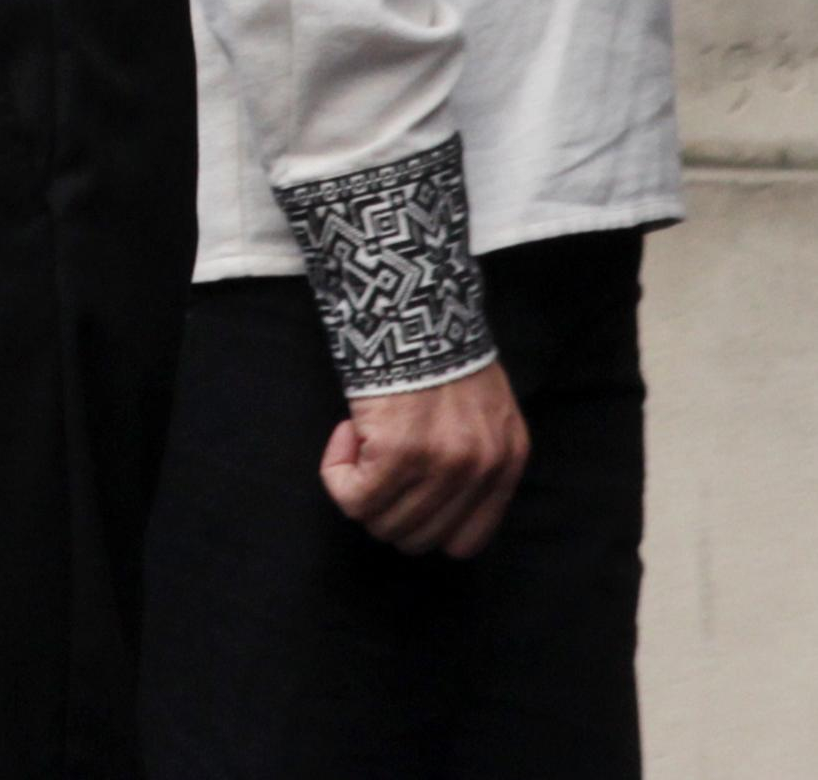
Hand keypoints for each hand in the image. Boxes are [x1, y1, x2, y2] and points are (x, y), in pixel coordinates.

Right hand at [323, 359, 529, 557]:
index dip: (422, 525)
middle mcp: (480, 471)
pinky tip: (346, 432)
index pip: (464, 542)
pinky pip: (353, 496)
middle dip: (384, 507)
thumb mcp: (483, 411)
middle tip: (370, 460)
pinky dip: (337, 470)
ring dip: (358, 485)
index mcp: (506, 463)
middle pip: (417, 538)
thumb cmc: (437, 348)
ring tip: (359, 438)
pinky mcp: (398, 452)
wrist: (412, 301)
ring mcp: (442, 465)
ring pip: (382, 522)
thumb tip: (430, 500)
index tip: (400, 488)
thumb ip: (473, 458)